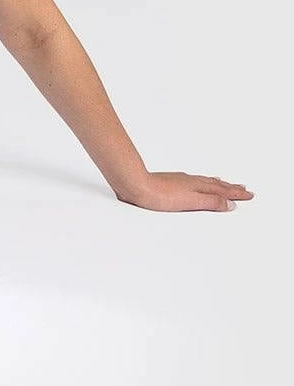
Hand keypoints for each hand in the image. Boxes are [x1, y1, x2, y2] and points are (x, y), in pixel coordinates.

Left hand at [115, 171, 253, 212]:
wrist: (135, 185)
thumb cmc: (160, 195)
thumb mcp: (191, 201)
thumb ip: (211, 202)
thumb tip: (231, 203)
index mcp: (198, 186)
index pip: (222, 191)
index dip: (236, 193)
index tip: (249, 194)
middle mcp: (191, 181)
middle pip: (216, 184)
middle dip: (231, 187)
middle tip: (243, 188)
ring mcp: (180, 181)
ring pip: (204, 181)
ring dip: (218, 183)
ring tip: (225, 183)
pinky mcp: (170, 182)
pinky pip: (193, 181)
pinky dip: (202, 182)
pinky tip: (196, 183)